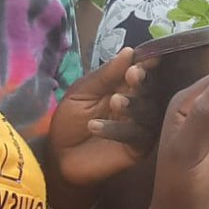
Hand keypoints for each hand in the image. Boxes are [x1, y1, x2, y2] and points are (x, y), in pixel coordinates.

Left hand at [50, 48, 157, 186]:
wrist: (59, 157)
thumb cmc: (70, 121)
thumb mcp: (82, 92)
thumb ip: (104, 75)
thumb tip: (129, 51)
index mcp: (124, 87)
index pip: (140, 71)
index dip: (144, 63)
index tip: (143, 58)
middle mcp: (138, 104)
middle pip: (149, 90)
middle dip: (142, 81)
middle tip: (132, 75)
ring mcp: (140, 126)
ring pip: (147, 112)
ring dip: (132, 104)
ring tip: (114, 101)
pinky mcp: (137, 147)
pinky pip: (135, 136)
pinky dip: (117, 130)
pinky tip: (94, 126)